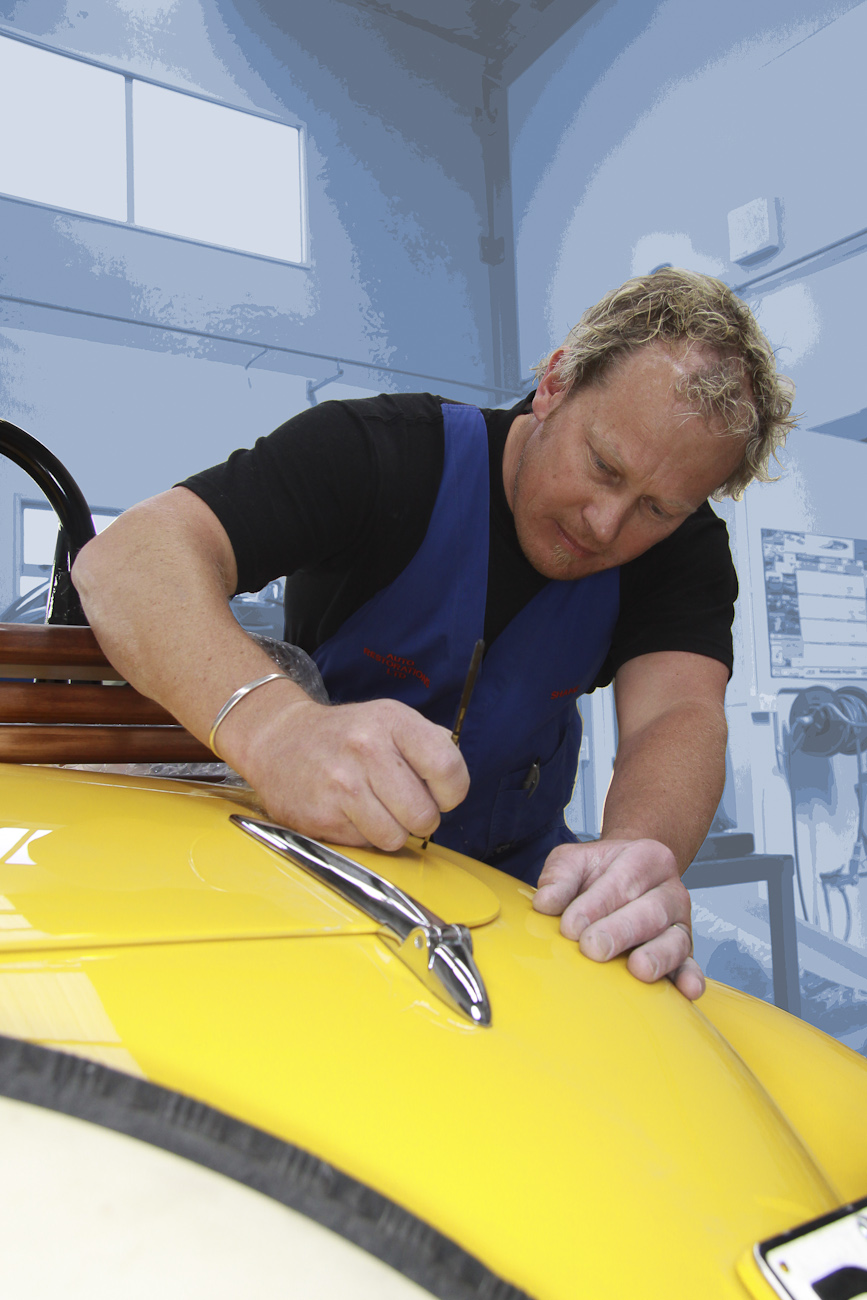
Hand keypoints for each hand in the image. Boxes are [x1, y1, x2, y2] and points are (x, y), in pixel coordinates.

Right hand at [238, 692, 469, 851]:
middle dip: (421, 818)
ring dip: (392, 832)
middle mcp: (367, 748)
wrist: (278, 741)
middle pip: (425, 814)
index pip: (448, 768)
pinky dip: (363, 836)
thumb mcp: (389, 720)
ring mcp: (342, 784)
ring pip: (396, 838)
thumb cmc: (344, 736)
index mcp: (393, 721)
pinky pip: (365, 845)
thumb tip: (455, 780)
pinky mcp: (321, 815)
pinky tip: (349, 813)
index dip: (452, 791)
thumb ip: (431, 743)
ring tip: (376, 809)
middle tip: (403, 805)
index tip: (438, 792)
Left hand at [532, 838, 704, 999]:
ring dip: (657, 957)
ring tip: (638, 970)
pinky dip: (689, 979)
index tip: (570, 926)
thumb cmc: (599, 872)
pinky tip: (686, 991)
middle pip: (651, 911)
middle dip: (621, 931)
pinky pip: (690, 966)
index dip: (596, 904)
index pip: (623, 881)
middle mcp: (670, 890)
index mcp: (646, 858)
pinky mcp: (683, 953)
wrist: (627, 875)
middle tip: (593, 947)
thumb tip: (545, 903)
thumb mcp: (574, 861)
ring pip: (676, 940)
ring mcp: (680, 924)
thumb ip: (559, 876)